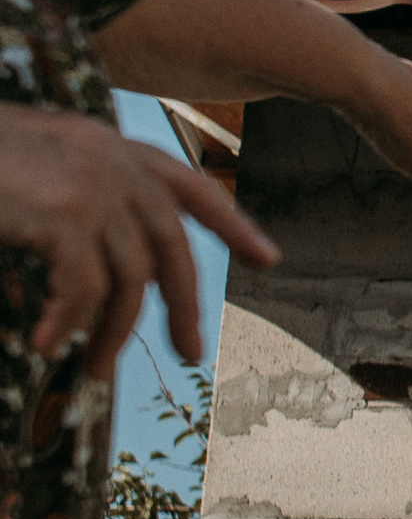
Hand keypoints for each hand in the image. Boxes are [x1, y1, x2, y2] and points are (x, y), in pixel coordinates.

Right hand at [0, 107, 278, 371]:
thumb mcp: (35, 170)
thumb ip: (76, 201)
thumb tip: (101, 267)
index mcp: (111, 148)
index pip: (191, 188)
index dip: (233, 223)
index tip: (269, 259)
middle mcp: (114, 162)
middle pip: (173, 247)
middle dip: (185, 305)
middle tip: (190, 354)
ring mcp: (94, 184)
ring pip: (131, 279)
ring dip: (113, 332)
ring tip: (95, 370)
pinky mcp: (66, 212)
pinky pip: (85, 288)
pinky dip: (68, 323)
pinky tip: (44, 346)